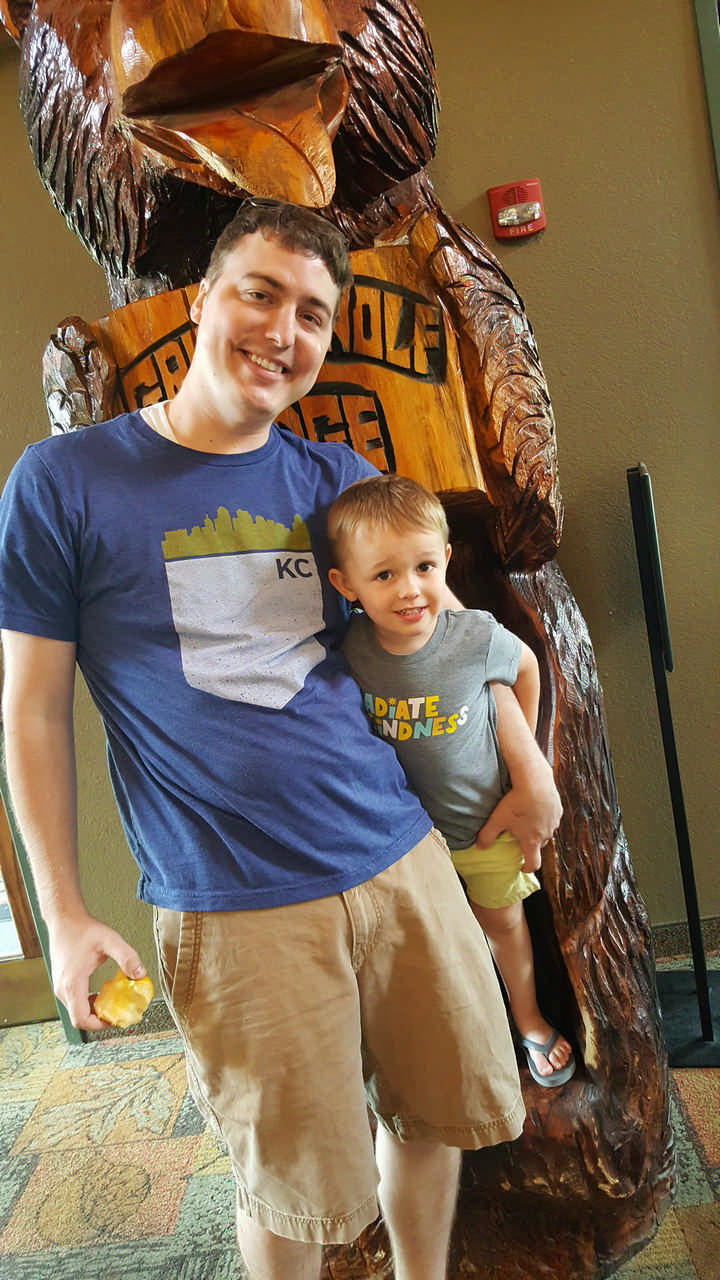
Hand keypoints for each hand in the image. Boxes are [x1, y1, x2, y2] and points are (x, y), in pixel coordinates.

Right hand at [47, 911, 146, 1030]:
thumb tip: (140, 974)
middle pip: (79, 1019)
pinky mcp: (61, 983)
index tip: (116, 1018)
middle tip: (118, 1012)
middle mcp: (62, 989)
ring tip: (111, 1002)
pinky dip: (87, 1004)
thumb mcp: (110, 941)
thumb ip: (127, 957)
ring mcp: (60, 987)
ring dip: (93, 1012)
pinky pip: (74, 1003)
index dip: (99, 1025)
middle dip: (100, 1019)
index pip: (81, 1019)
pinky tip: (100, 994)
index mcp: (72, 983)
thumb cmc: (84, 930)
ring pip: (76, 1012)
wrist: (64, 920)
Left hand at [476, 756, 561, 867]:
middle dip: (531, 844)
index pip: (534, 863)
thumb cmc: (516, 802)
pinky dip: (544, 817)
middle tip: (520, 837)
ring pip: (546, 831)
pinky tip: (535, 807)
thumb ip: (487, 835)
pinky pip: (551, 818)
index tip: (522, 866)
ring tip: (527, 819)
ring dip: (538, 830)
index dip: (528, 868)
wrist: (535, 781)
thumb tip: (480, 847)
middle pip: (539, 846)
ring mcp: (554, 822)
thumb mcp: (497, 819)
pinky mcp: (558, 810)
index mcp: (532, 841)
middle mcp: (546, 835)